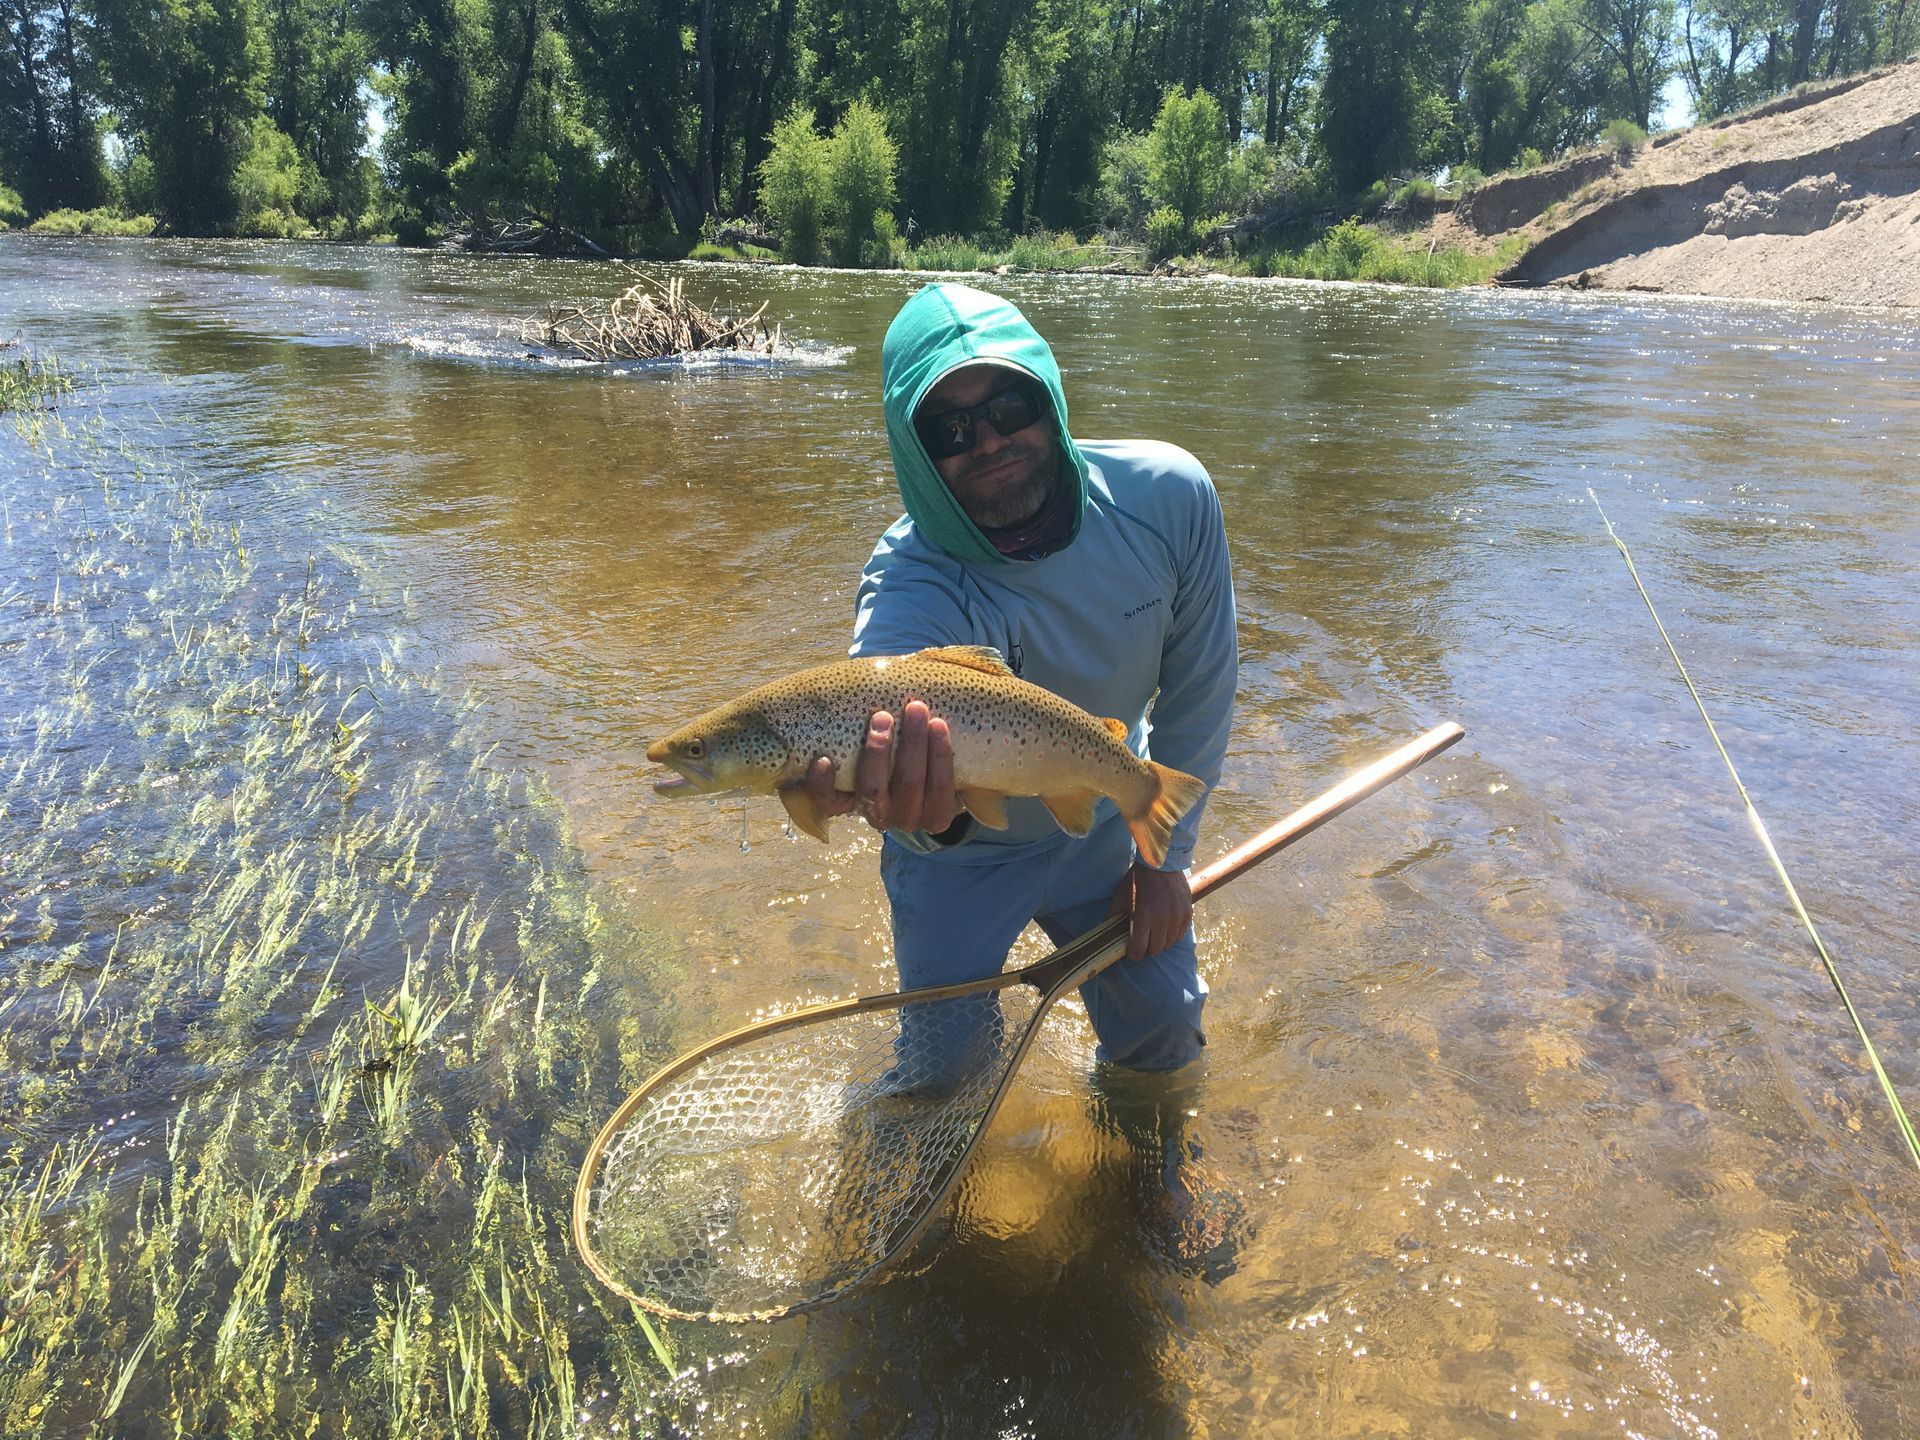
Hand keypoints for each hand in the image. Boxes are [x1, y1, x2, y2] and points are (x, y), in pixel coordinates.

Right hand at [789, 700, 960, 834]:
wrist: (934, 780)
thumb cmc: (891, 752)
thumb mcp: (867, 746)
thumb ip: (854, 727)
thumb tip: (840, 680)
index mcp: (850, 802)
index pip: (826, 800)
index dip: (821, 785)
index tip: (823, 759)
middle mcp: (876, 815)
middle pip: (872, 788)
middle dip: (877, 750)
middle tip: (882, 716)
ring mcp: (908, 819)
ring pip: (909, 784)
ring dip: (914, 744)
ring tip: (917, 709)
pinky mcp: (938, 818)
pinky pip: (941, 787)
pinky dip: (940, 756)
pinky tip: (939, 727)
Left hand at [1109, 862, 1192, 959]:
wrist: (1161, 863)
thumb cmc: (1137, 880)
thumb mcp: (1120, 897)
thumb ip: (1113, 916)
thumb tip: (1106, 932)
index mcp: (1142, 917)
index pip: (1139, 950)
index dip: (1134, 954)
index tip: (1132, 952)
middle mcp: (1161, 920)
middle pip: (1155, 950)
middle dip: (1147, 948)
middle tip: (1143, 941)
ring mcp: (1176, 917)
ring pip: (1169, 944)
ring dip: (1160, 942)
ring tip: (1154, 933)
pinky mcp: (1187, 913)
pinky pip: (1180, 934)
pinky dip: (1172, 934)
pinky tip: (1166, 927)